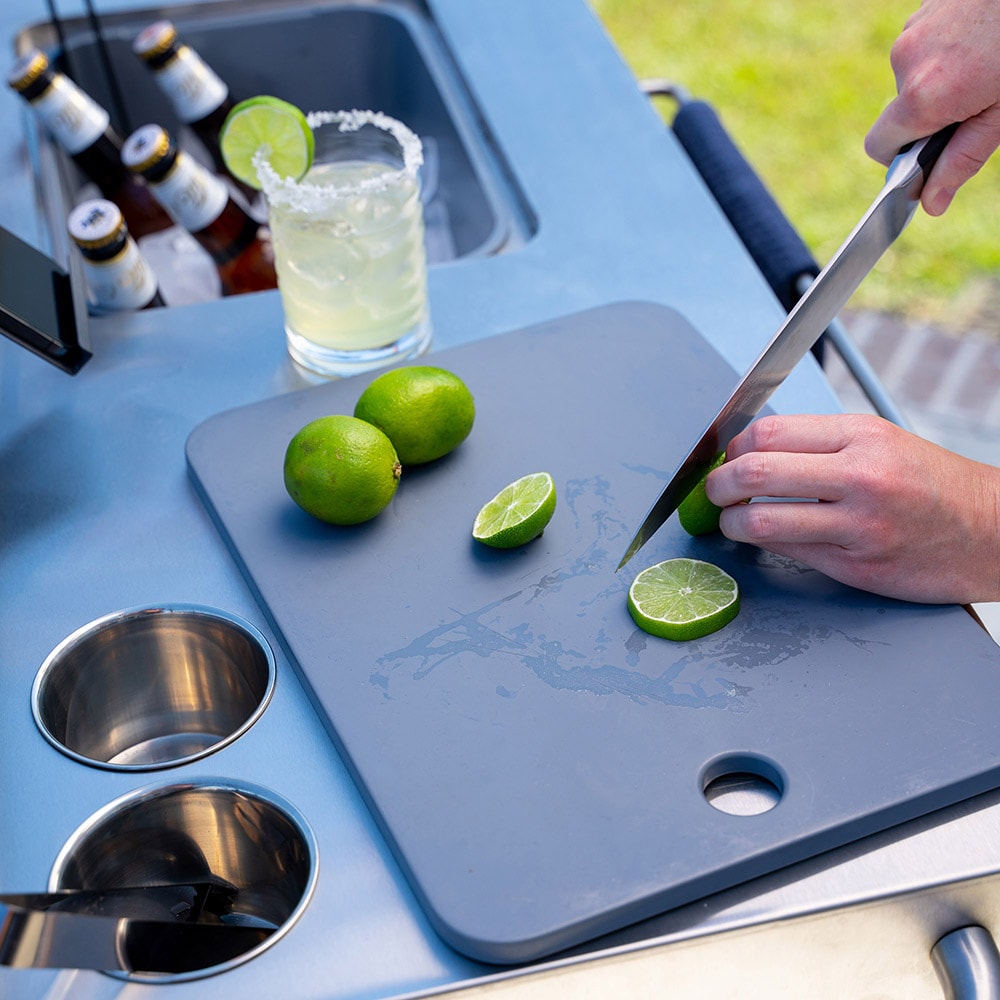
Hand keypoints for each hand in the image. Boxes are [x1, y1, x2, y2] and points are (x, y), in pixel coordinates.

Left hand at [705, 413, 999, 603]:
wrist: (992, 531)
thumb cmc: (929, 484)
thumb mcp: (879, 442)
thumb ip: (818, 444)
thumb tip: (750, 450)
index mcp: (860, 435)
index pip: (767, 433)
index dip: (734, 449)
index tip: (729, 460)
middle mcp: (859, 475)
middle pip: (754, 472)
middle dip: (718, 485)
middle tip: (714, 493)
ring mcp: (858, 524)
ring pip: (760, 521)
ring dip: (730, 523)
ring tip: (731, 522)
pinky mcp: (856, 565)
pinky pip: (788, 552)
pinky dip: (764, 546)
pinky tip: (765, 540)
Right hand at [865, 0, 999, 214]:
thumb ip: (962, 159)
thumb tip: (930, 203)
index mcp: (922, 97)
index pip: (880, 147)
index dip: (903, 157)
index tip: (932, 154)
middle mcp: (907, 62)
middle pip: (901, 110)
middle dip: (933, 113)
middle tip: (979, 99)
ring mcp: (913, 29)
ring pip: (914, 76)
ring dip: (941, 78)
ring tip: (984, 62)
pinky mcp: (923, 6)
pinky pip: (925, 45)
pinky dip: (946, 50)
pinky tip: (980, 39)